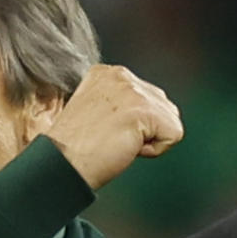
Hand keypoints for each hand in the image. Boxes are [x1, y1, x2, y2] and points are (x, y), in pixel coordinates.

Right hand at [45, 64, 182, 189]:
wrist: (63, 163)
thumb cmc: (73, 150)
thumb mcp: (95, 113)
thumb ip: (119, 104)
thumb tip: (146, 117)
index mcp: (107, 74)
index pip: (147, 97)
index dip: (135, 124)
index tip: (106, 133)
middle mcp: (121, 76)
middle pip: (164, 106)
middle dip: (146, 130)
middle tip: (113, 140)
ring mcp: (133, 91)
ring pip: (171, 121)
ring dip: (149, 140)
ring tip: (119, 143)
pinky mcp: (144, 109)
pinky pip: (173, 135)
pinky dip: (154, 150)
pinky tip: (127, 147)